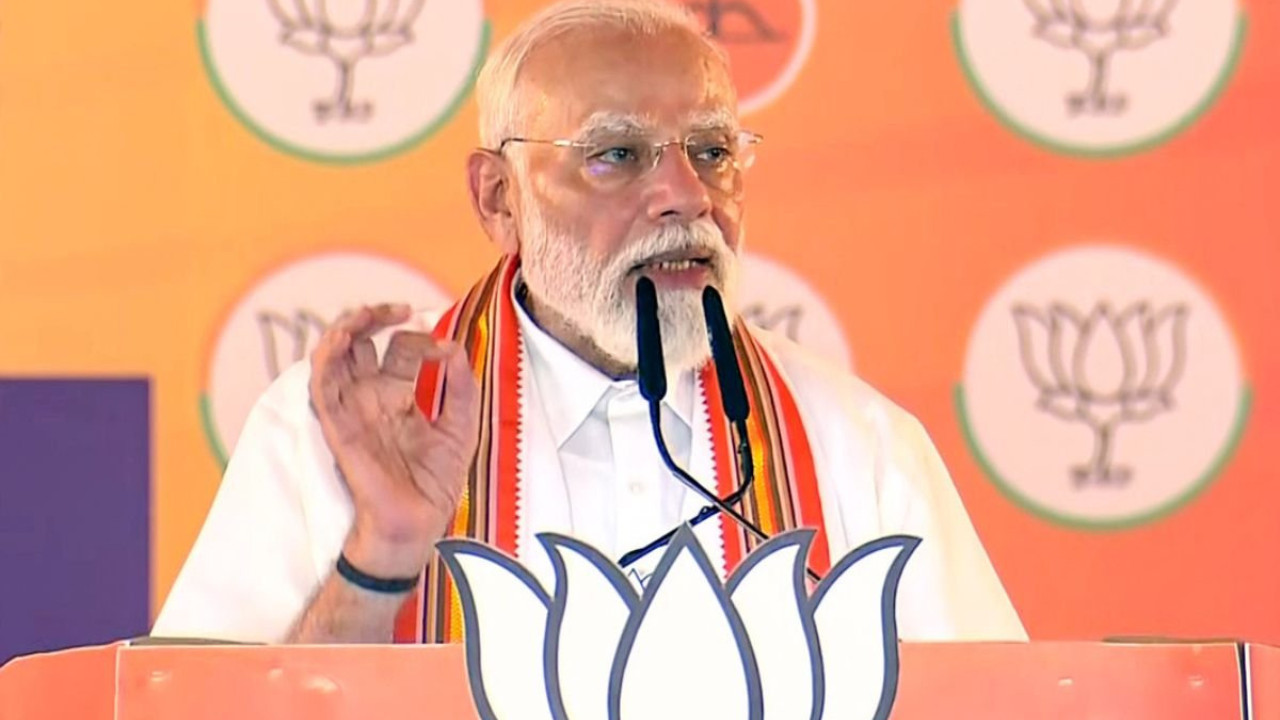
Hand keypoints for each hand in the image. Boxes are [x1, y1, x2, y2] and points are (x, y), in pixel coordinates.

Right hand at [308, 303, 479, 578]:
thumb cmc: (435, 482)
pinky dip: (326, 357)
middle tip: (398, 309)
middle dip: (374, 315)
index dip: (422, 338)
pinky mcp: (338, 424)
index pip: (401, 347)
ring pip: (334, 354)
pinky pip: (321, 385)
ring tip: (367, 314)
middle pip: (360, 340)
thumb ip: (463, 389)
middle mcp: (371, 395)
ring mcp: (352, 408)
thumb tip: (456, 349)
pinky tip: (342, 339)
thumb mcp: (462, 428)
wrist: (415, 523)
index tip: (446, 351)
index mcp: (398, 393)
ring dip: (345, 326)